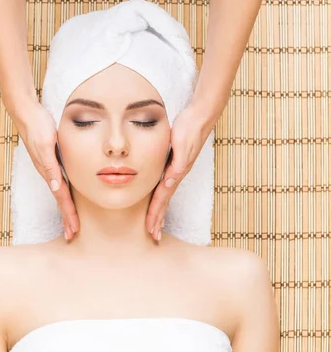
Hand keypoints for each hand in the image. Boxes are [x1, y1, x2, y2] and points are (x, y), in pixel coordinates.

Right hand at [15, 102, 79, 239]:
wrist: (26, 112)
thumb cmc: (37, 126)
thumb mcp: (45, 145)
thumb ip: (50, 166)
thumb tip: (55, 187)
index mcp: (49, 171)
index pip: (61, 198)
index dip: (68, 214)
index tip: (73, 230)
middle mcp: (48, 172)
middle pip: (60, 199)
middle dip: (66, 217)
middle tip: (71, 234)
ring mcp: (47, 167)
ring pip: (59, 192)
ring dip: (65, 208)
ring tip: (70, 222)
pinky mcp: (49, 160)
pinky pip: (58, 181)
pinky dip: (62, 194)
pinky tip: (64, 196)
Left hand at [146, 104, 215, 240]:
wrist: (200, 115)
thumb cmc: (189, 128)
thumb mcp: (182, 145)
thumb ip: (178, 162)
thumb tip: (172, 180)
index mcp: (175, 172)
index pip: (162, 198)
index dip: (155, 214)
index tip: (150, 229)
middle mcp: (176, 173)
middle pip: (165, 201)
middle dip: (158, 219)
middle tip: (153, 236)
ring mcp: (177, 169)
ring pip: (166, 195)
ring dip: (160, 211)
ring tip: (156, 226)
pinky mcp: (177, 163)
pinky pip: (167, 185)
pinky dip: (162, 197)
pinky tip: (160, 201)